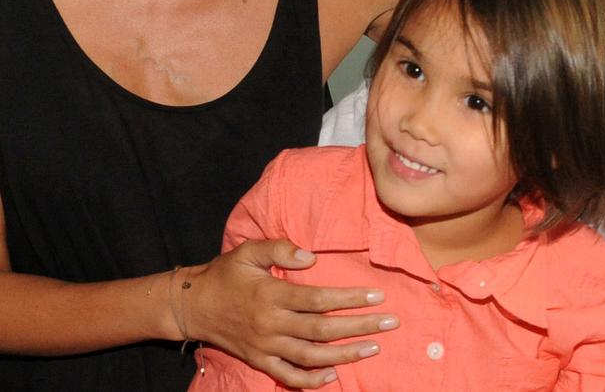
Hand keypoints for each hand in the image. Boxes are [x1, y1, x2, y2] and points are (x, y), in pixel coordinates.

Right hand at [186, 239, 398, 388]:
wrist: (195, 305)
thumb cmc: (226, 273)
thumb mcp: (249, 250)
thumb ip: (279, 247)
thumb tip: (311, 256)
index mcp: (271, 294)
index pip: (319, 299)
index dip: (350, 298)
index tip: (377, 295)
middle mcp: (271, 324)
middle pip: (323, 330)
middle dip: (360, 326)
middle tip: (389, 322)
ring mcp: (266, 347)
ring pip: (312, 356)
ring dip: (345, 354)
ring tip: (373, 348)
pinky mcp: (260, 361)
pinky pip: (290, 376)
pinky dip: (312, 381)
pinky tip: (334, 375)